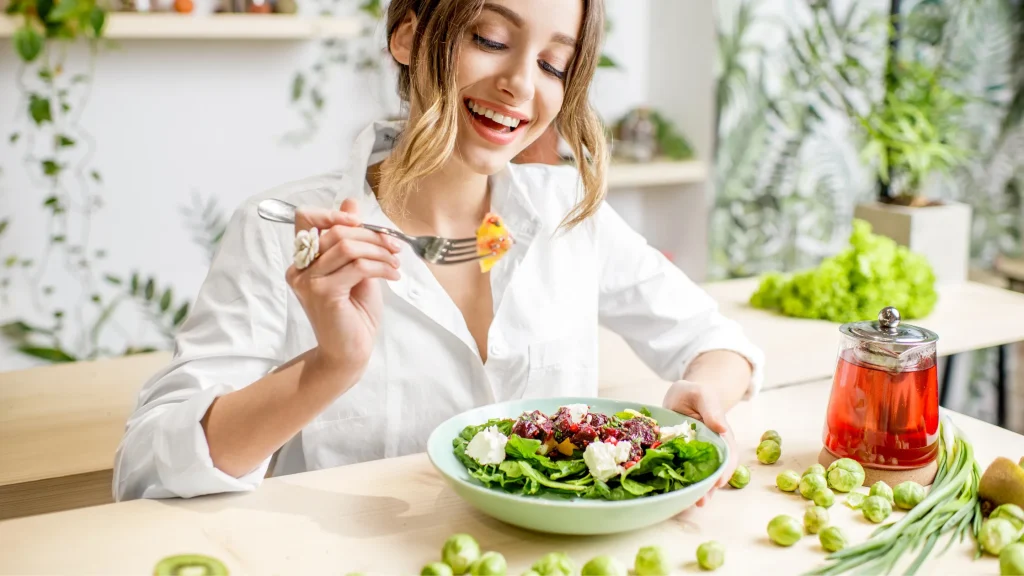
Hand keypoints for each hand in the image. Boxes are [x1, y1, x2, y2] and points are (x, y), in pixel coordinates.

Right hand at [285, 198, 401, 389]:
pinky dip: (381, 266)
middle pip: (335, 231)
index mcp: (303, 260)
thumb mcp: (357, 268)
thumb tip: (351, 202)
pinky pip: (357, 266)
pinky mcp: (323, 293)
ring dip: (379, 250)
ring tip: (395, 261)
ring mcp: (308, 281)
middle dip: (371, 235)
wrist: (350, 352)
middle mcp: (299, 269)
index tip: (359, 220)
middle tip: (394, 246)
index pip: (305, 218)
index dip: (332, 212)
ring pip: (347, 246)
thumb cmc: (354, 313)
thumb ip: (352, 238)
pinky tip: (393, 274)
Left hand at [664, 380, 737, 506]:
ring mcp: (695, 455)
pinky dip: (679, 482)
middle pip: (714, 471)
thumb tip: (722, 428)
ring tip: (690, 504)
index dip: (724, 471)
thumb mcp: (703, 395)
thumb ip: (711, 410)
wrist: (683, 395)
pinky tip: (674, 494)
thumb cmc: (695, 393)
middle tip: (701, 501)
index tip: (718, 482)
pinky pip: (681, 471)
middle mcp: (711, 449)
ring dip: (697, 490)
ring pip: (699, 475)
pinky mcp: (680, 457)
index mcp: (721, 436)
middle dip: (709, 488)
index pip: (728, 456)